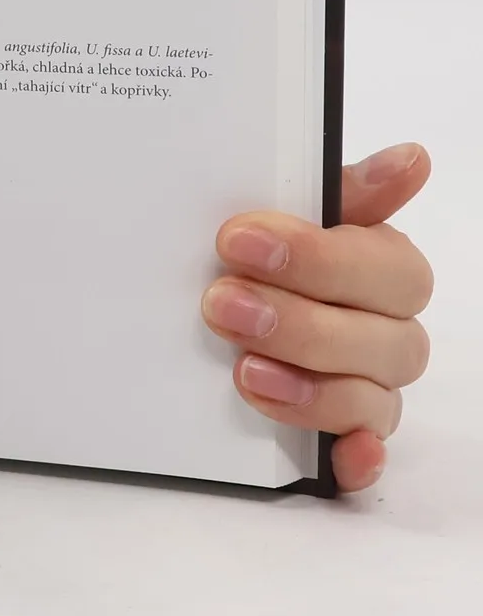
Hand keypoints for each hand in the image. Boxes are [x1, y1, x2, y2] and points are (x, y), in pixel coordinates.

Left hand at [205, 143, 432, 491]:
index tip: (238, 239)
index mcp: (381, 268)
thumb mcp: (286, 208)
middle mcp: (386, 331)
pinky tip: (337, 452)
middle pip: (383, 341)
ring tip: (243, 370)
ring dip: (310, 388)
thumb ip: (340, 190)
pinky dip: (355, 458)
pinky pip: (364, 458)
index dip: (318, 258)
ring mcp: (369, 387)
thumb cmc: (258, 245)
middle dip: (299, 323)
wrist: (203, 287)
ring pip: (371, 400)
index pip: (390, 269)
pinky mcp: (341, 435)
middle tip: (223, 302)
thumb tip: (411, 157)